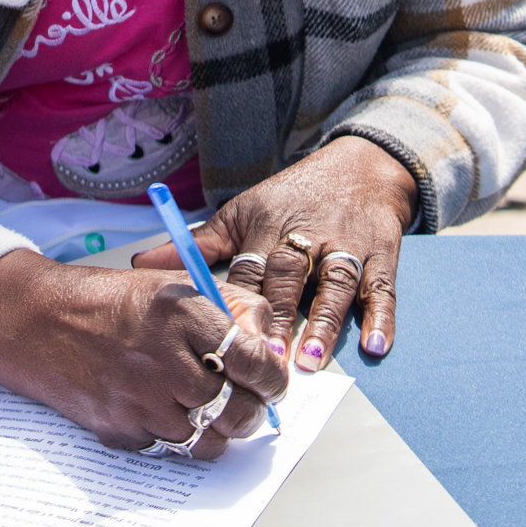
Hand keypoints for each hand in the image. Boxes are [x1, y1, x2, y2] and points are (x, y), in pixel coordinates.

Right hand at [0, 252, 289, 456]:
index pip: (254, 361)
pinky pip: (170, 449)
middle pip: (237, 409)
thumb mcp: (177, 283)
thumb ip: (233, 307)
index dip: (273, 377)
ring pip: (208, 440)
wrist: (40, 321)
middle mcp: (164, 360)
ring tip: (209, 409)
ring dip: (218, 430)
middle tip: (248, 402)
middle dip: (252, 411)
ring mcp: (140, 400)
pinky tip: (169, 411)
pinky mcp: (120, 429)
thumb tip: (272, 348)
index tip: (272, 380)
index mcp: (183, 314)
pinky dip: (179, 437)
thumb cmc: (113, 301)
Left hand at [135, 135, 415, 370]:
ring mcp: (346, 247)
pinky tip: (376, 347)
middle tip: (266, 360)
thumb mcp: (244, 211)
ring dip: (325, 322)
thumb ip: (199, 243)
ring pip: (336, 285)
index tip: (227, 336)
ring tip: (312, 359)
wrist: (362, 166)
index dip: (240, 303)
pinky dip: (382, 318)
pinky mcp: (381, 256)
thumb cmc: (294, 197)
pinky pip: (383, 290)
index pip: (250, 269)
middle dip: (279, 318)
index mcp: (267, 229)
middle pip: (291, 278)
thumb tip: (142, 264)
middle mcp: (306, 238)